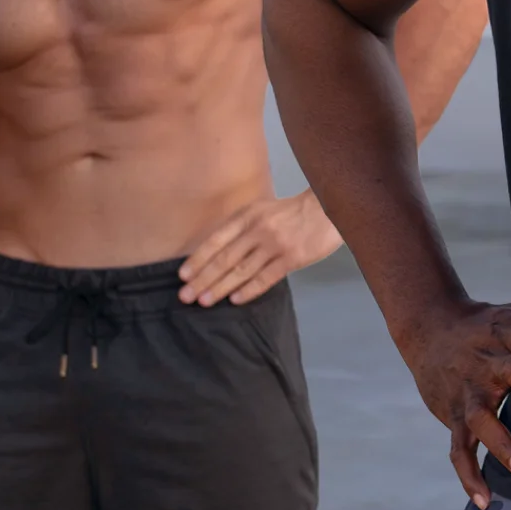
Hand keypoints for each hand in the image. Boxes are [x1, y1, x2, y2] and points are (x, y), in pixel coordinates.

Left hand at [179, 190, 342, 306]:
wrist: (326, 208)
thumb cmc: (291, 212)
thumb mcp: (261, 211)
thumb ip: (241, 228)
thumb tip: (216, 253)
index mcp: (247, 216)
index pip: (215, 241)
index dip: (198, 259)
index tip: (183, 276)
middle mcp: (257, 230)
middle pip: (224, 259)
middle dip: (203, 279)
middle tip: (186, 296)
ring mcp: (274, 245)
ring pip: (241, 271)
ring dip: (220, 288)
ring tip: (205, 301)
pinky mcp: (291, 258)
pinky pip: (265, 278)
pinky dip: (248, 290)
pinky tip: (235, 300)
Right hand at [398, 301, 510, 507]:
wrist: (430, 329)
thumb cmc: (487, 326)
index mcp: (505, 333)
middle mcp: (486, 362)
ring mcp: (468, 392)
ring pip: (482, 418)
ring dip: (502, 442)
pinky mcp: (454, 416)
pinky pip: (460, 449)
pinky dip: (469, 476)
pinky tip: (484, 500)